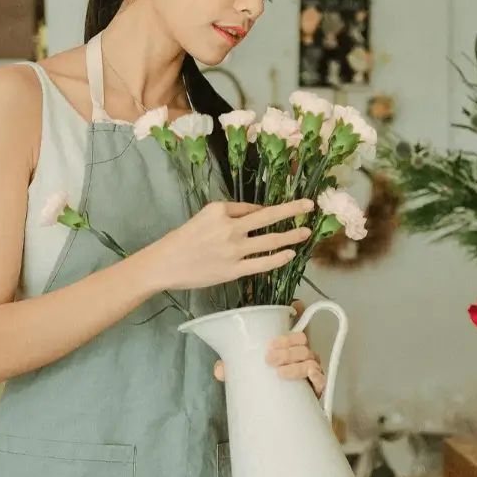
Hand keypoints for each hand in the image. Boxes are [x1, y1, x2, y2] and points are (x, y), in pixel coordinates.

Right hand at [152, 199, 313, 290]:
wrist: (166, 263)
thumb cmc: (183, 238)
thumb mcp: (204, 215)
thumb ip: (231, 213)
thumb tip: (256, 214)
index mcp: (221, 211)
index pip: (252, 208)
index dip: (270, 210)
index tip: (287, 209)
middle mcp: (230, 228)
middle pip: (268, 217)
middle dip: (292, 210)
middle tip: (309, 206)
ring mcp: (234, 250)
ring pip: (270, 241)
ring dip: (291, 235)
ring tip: (306, 232)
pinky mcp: (234, 270)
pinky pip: (262, 264)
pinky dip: (278, 258)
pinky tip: (290, 254)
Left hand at [214, 300, 325, 398]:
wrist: (281, 410)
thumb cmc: (265, 383)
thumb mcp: (247, 371)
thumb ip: (232, 367)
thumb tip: (219, 370)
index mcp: (287, 344)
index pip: (293, 326)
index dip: (290, 322)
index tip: (273, 337)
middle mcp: (302, 352)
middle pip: (302, 340)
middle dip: (285, 347)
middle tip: (268, 358)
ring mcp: (312, 367)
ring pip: (310, 356)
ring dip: (295, 362)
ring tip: (279, 372)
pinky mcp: (318, 386)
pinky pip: (320, 376)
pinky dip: (312, 374)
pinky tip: (304, 377)